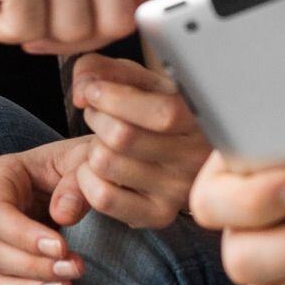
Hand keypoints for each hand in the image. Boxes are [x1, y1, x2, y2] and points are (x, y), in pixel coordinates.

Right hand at [0, 137, 97, 284]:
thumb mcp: (88, 161)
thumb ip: (76, 182)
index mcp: (2, 177)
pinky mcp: (3, 272)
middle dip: (34, 266)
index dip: (23, 235)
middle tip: (76, 269)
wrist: (97, 185)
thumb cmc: (89, 166)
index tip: (61, 247)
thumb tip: (61, 214)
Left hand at [70, 54, 212, 228]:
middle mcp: (196, 158)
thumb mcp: (135, 79)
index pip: (162, 114)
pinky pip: (103, 198)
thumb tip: (83, 92)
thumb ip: (102, 70)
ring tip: (104, 143)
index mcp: (200, 118)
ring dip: (90, 148)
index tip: (93, 90)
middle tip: (98, 114)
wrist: (169, 152)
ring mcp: (179, 190)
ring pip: (106, 164)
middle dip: (96, 118)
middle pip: (123, 137)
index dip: (114, 98)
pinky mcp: (158, 215)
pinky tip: (97, 169)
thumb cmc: (150, 110)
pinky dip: (85, 178)